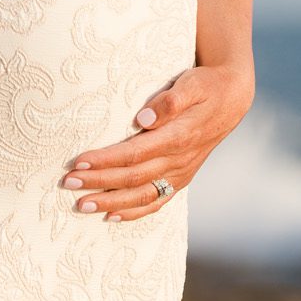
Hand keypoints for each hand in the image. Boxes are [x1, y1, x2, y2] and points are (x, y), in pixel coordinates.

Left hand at [60, 64, 255, 221]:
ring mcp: (181, 173)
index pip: (135, 153)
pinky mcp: (181, 178)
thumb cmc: (206, 86)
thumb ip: (169, 101)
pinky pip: (157, 201)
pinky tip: (111, 216)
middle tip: (69, 183)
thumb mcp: (192, 84)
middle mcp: (179, 160)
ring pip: (142, 195)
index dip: (106, 160)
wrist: (232, 99)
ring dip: (111, 202)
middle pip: (133, 177)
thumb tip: (142, 118)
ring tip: (82, 205)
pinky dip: (134, 212)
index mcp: (179, 136)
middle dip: (98, 182)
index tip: (78, 161)